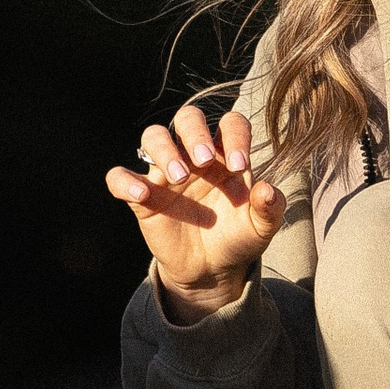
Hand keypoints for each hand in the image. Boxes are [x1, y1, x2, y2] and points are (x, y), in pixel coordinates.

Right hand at [105, 100, 285, 320]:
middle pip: (188, 118)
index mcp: (226, 155)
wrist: (211, 269)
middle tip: (204, 161)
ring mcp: (165, 173)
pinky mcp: (142, 196)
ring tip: (179, 176)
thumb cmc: (237, 237)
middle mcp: (194, 156)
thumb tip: (267, 189)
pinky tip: (142, 194)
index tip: (239, 166)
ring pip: (153, 136)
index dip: (235, 136)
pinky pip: (119, 177)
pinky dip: (124, 181)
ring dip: (164, 150)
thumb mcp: (260, 228)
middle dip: (195, 133)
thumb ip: (270, 208)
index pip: (230, 124)